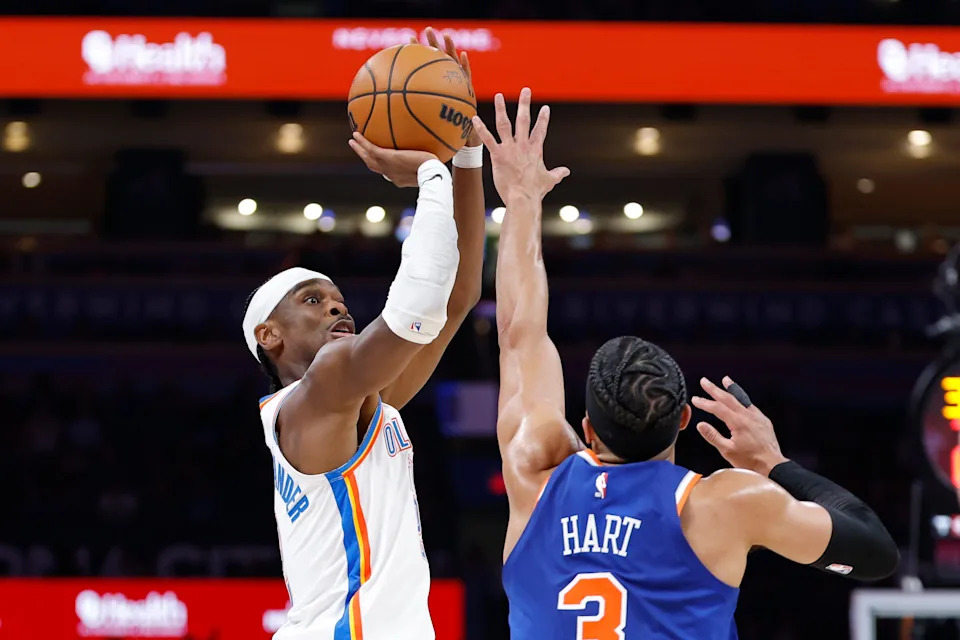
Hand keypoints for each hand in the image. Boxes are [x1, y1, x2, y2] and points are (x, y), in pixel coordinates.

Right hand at [348, 132, 436, 187]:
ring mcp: (387, 166)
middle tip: (359, 150)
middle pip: (374, 167)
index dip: (383, 168)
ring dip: (359, 150)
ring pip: (368, 158)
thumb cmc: (436, 170)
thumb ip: (431, 160)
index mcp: (400, 179)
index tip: (381, 162)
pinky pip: (370, 149)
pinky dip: (362, 142)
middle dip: (366, 158)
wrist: (431, 171)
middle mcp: (391, 174)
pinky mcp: (386, 157)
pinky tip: (356, 133)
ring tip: (352, 141)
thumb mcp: (432, 165)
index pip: (389, 173)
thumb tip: (438, 153)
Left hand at [415, 27, 479, 146]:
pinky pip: (467, 77)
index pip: (424, 65)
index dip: (417, 52)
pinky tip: (463, 55)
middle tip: (427, 30)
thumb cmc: (438, 131)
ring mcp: (458, 84)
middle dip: (433, 43)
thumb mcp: (420, 123)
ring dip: (450, 48)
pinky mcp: (469, 91)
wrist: (459, 139)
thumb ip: (408, 114)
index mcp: (434, 85)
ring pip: (454, 63)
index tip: (407, 40)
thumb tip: (385, 112)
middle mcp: (445, 82)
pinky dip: (465, 66)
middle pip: (438, 59)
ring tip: (446, 35)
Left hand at [471, 88, 569, 201]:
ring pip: (505, 124)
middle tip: (525, 90)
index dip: (543, 119)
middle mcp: (523, 145)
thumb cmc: (535, 191)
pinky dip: (480, 128)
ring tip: (499, 96)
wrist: (523, 198)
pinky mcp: (498, 155)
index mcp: (536, 150)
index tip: (545, 108)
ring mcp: (510, 148)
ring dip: (501, 109)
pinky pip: (487, 139)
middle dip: (525, 104)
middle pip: (524, 120)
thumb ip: (557, 174)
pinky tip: (474, 118)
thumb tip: (566, 171)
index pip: (541, 130)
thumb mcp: (549, 181)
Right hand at [691, 376, 787, 476]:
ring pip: (741, 398)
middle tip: (704, 381)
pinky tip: (740, 398)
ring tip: (725, 380)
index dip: (705, 403)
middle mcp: (748, 416)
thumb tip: (701, 425)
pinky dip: (743, 398)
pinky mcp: (763, 421)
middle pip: (728, 398)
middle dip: (714, 389)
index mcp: (738, 423)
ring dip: (731, 388)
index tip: (695, 399)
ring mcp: (757, 417)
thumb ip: (713, 436)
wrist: (772, 464)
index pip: (717, 408)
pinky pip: (750, 405)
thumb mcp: (727, 450)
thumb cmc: (750, 460)